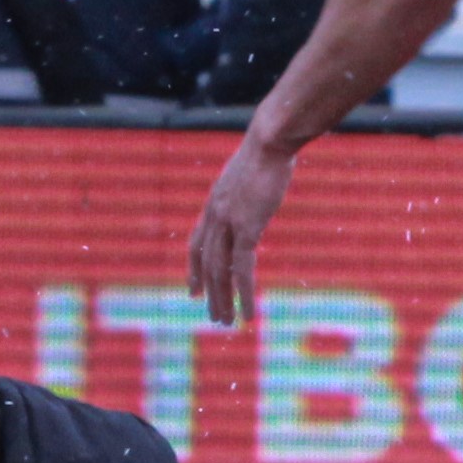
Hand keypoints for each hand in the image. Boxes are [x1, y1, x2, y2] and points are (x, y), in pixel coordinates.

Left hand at [186, 135, 297, 325]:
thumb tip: (254, 192)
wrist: (270, 139)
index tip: (193, 291)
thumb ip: (245, 191)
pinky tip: (248, 312)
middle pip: (205, 263)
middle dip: (209, 292)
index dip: (193, 269)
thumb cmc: (266, 150)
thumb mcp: (249, 173)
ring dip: (223, 300)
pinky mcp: (248, 228)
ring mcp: (228, 223)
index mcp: (213, 204)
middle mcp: (214, 216)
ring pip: (219, 271)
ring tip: (227, 322)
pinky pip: (242, 269)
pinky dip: (243, 294)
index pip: (196, 244)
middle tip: (213, 316)